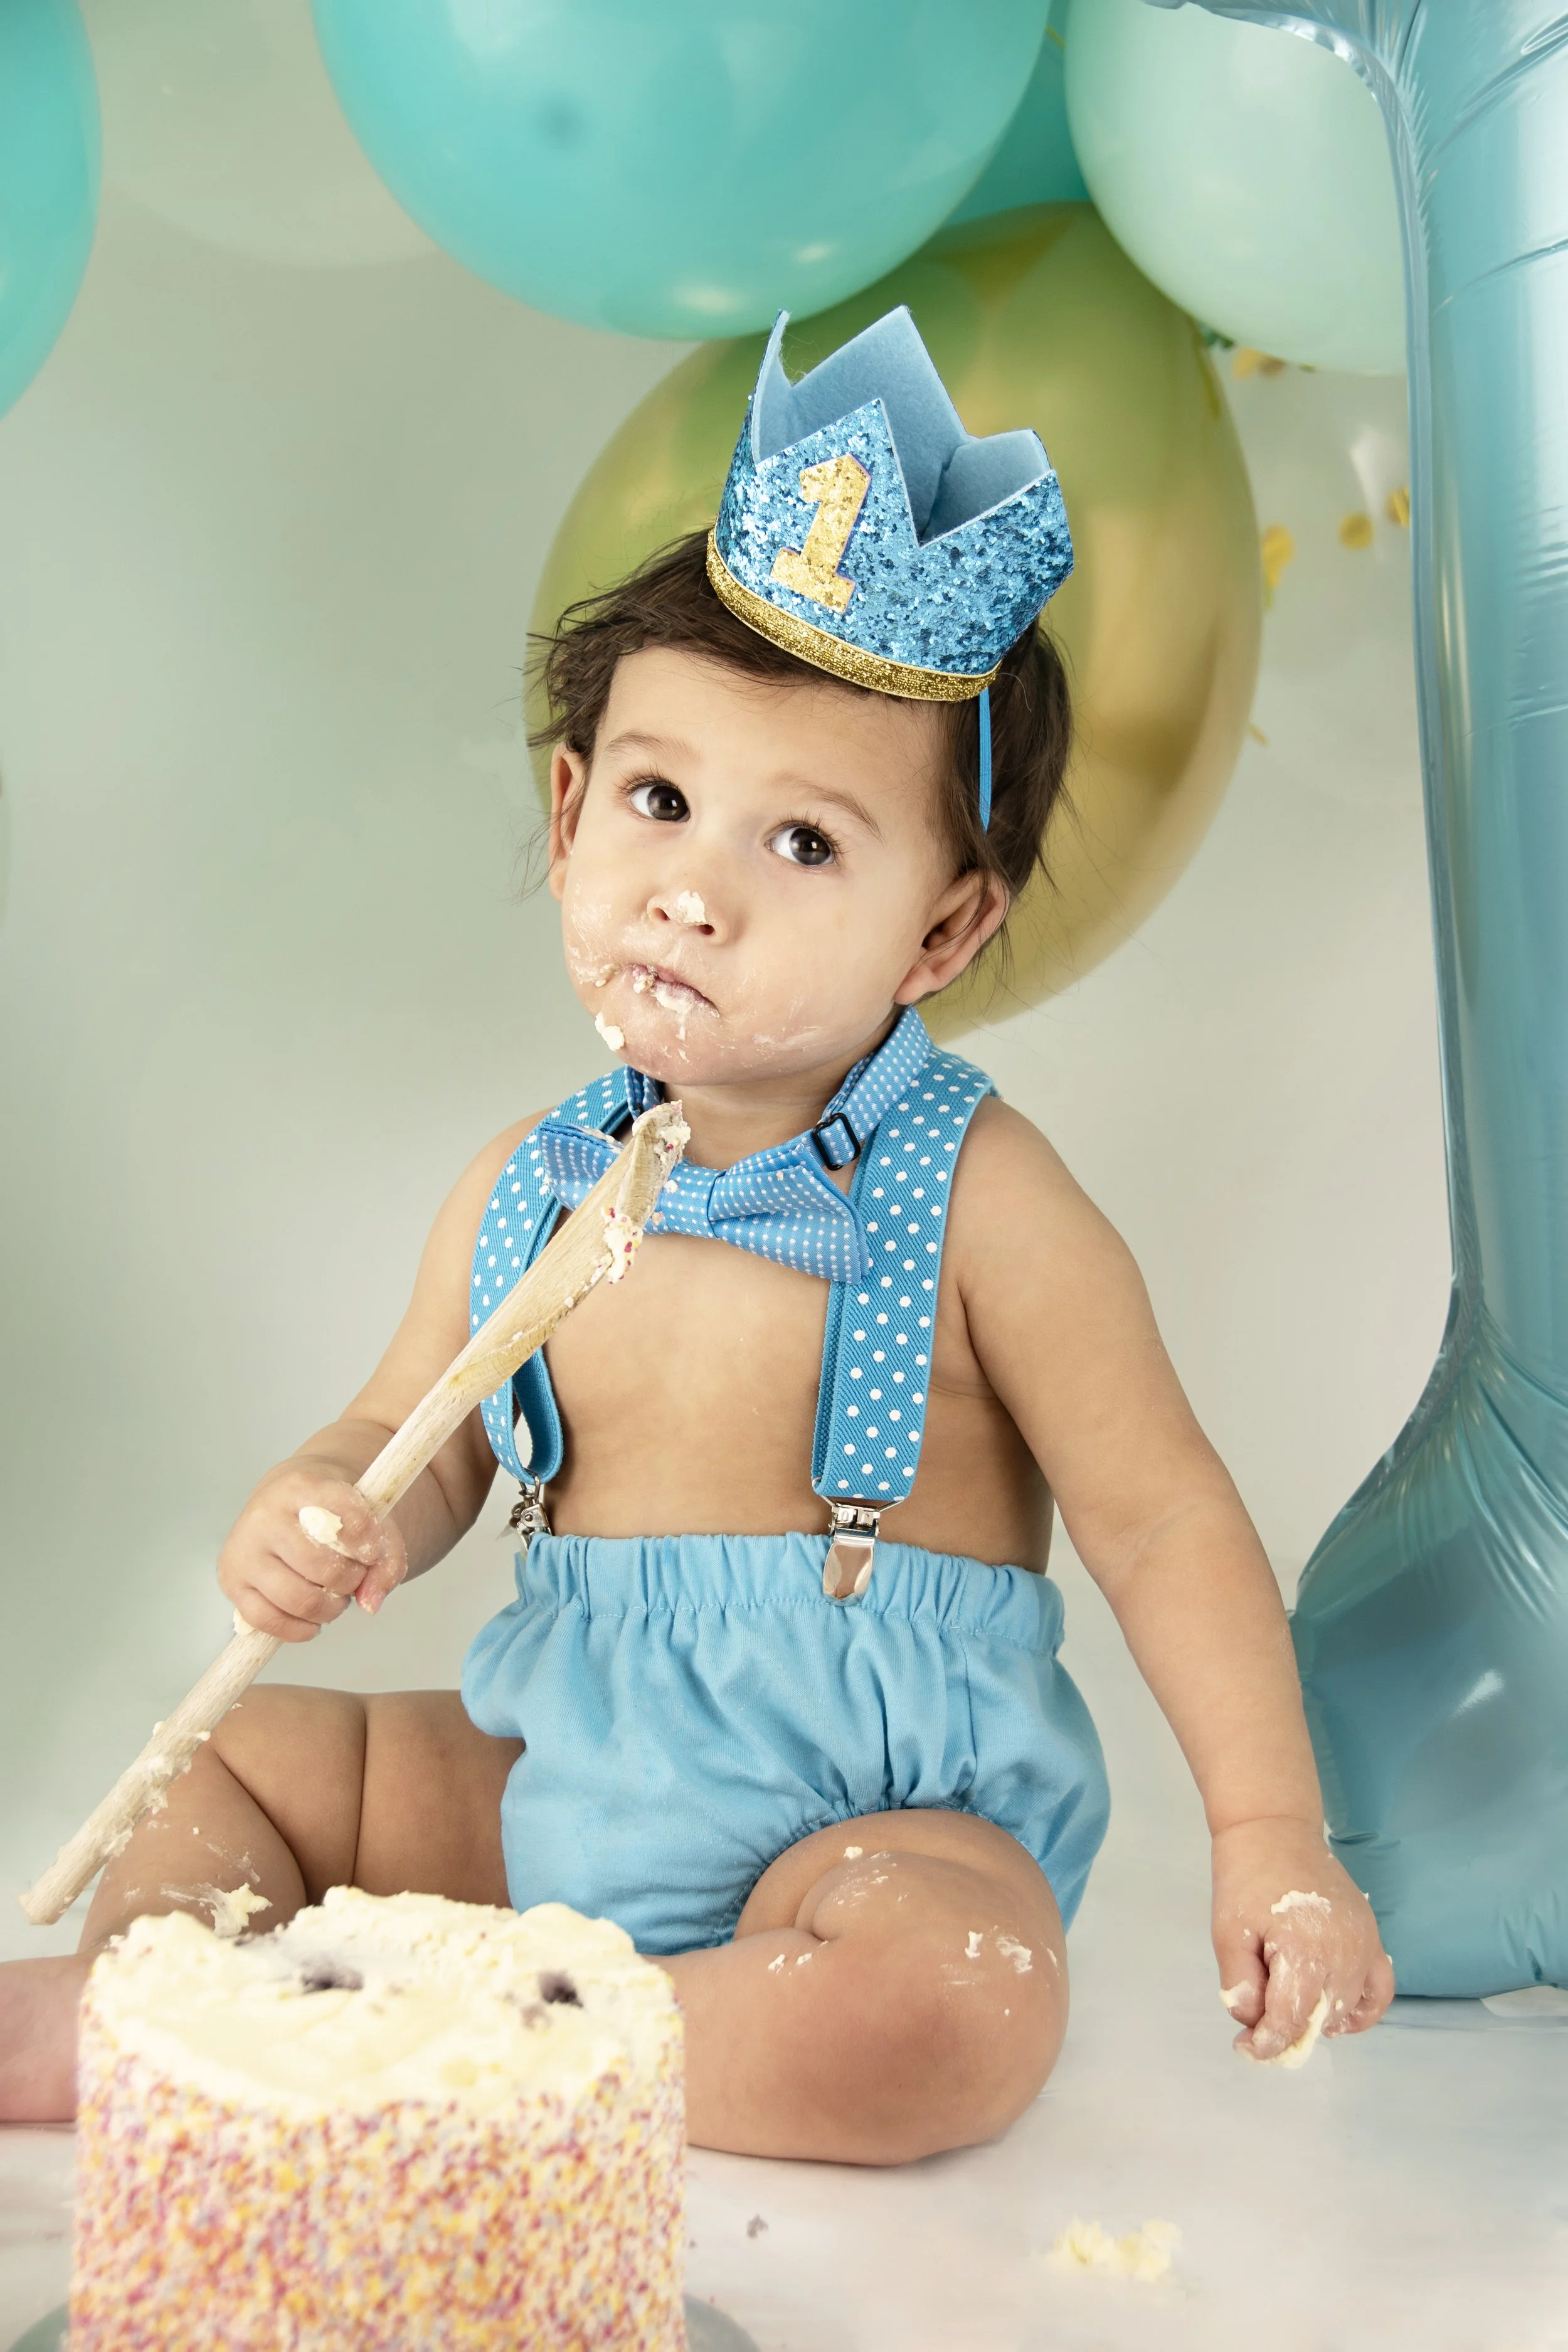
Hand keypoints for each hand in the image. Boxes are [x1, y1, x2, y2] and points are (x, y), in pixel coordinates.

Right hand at [217, 1464, 406, 1642]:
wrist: (288, 1500)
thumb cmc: (332, 1511)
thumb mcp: (369, 1517)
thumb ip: (386, 1557)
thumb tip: (369, 1603)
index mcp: (302, 1485)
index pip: (345, 1516)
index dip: (369, 1541)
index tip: (374, 1550)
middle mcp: (265, 1514)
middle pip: (322, 1567)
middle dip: (350, 1580)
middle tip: (354, 1576)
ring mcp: (243, 1548)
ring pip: (296, 1599)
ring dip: (328, 1608)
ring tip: (335, 1597)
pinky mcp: (231, 1580)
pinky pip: (266, 1620)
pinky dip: (298, 1628)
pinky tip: (314, 1620)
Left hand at [1211, 1816, 1393, 2061]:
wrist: (1275, 1830)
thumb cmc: (1245, 1878)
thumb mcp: (1227, 1932)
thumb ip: (1240, 1984)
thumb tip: (1253, 2023)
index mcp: (1305, 1949)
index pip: (1291, 2019)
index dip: (1266, 2042)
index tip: (1245, 2048)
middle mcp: (1344, 1951)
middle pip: (1320, 2018)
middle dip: (1287, 2033)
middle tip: (1258, 2029)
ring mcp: (1365, 1944)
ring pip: (1347, 2008)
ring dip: (1318, 2022)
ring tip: (1288, 2017)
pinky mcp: (1373, 1936)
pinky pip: (1380, 1988)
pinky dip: (1364, 2011)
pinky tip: (1337, 2019)